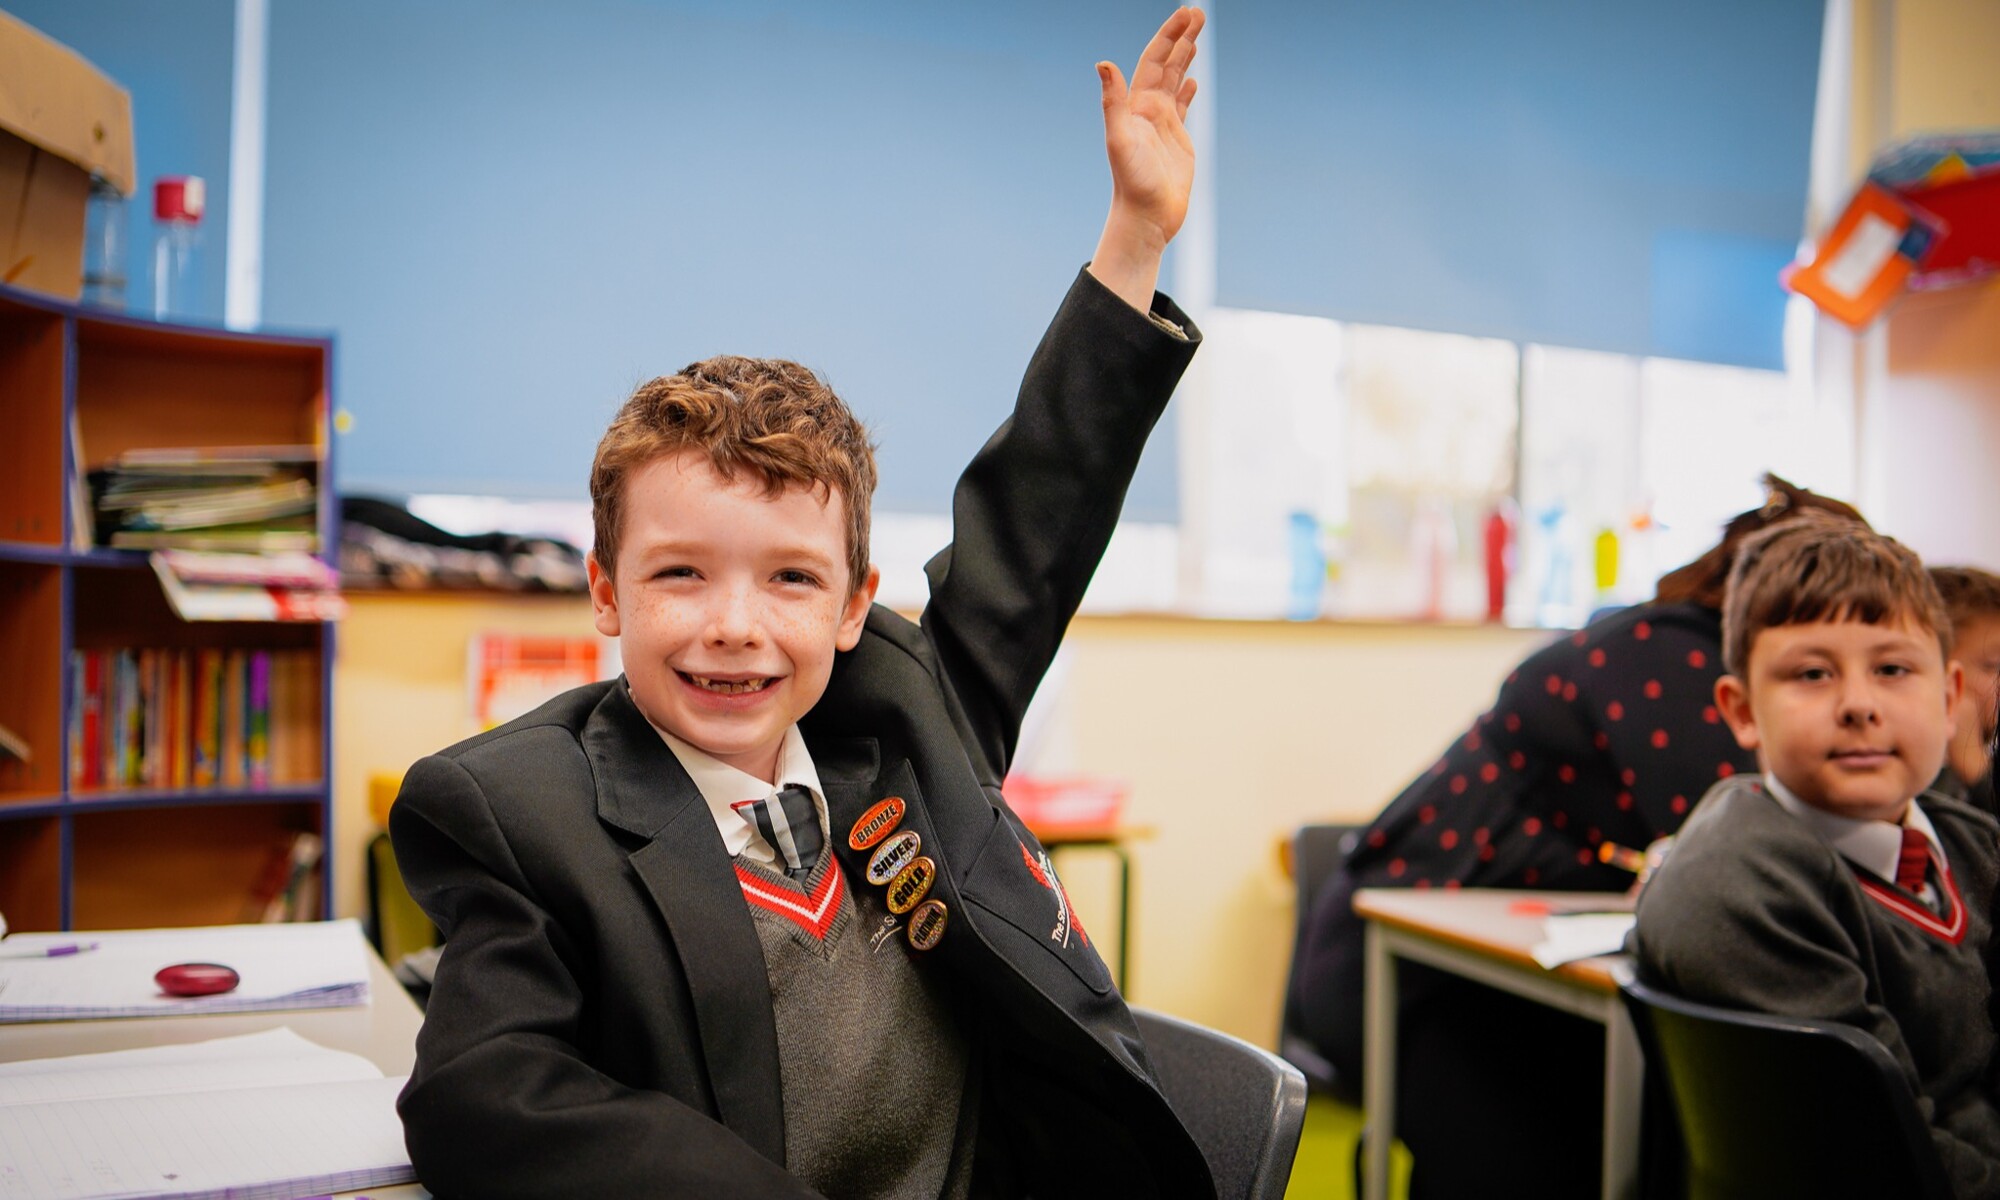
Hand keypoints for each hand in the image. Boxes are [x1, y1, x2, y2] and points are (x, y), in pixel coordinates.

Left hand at [1089, 6, 1203, 310]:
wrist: (1145, 218)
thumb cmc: (1132, 183)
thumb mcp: (1120, 140)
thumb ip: (1112, 102)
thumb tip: (1103, 63)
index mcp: (1136, 105)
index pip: (1155, 59)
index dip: (1170, 35)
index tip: (1187, 13)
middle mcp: (1147, 110)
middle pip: (1166, 63)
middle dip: (1181, 37)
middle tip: (1198, 12)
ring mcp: (1162, 124)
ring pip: (1175, 80)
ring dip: (1185, 57)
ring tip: (1196, 35)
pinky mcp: (1176, 141)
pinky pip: (1181, 107)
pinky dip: (1187, 90)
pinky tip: (1193, 81)